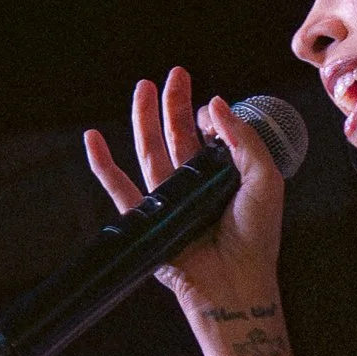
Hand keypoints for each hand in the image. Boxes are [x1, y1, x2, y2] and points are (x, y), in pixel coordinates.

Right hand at [84, 66, 288, 355]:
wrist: (234, 282)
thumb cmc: (256, 237)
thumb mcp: (264, 178)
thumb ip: (243, 140)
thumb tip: (215, 103)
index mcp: (224, 177)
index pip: (210, 137)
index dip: (209, 118)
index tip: (210, 109)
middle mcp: (195, 186)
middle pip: (178, 136)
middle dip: (175, 104)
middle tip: (176, 73)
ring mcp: (169, 201)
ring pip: (150, 151)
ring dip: (144, 119)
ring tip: (143, 87)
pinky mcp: (147, 219)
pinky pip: (119, 188)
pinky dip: (103, 165)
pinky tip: (93, 138)